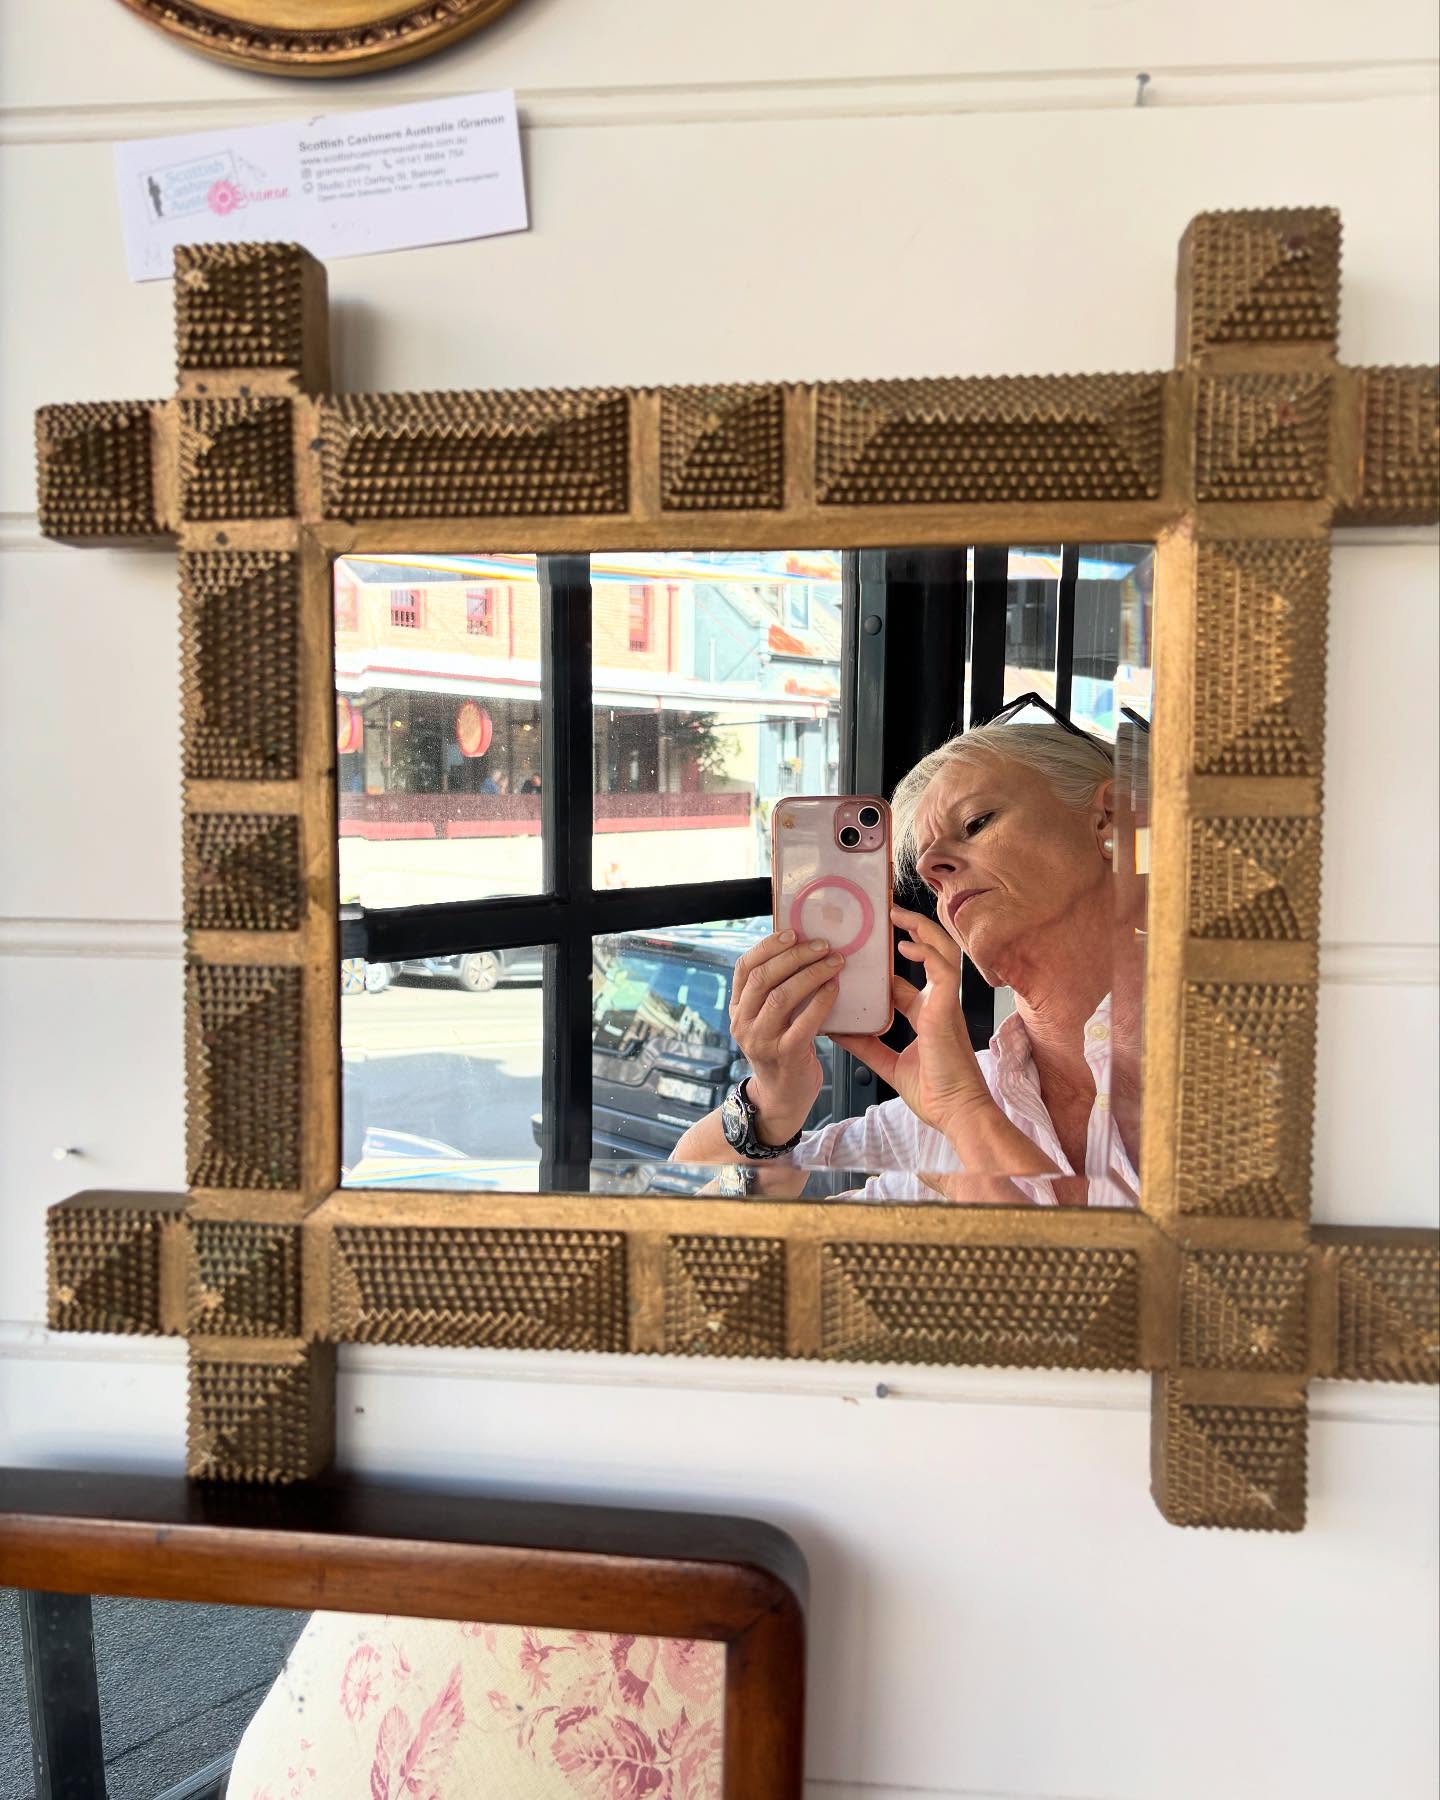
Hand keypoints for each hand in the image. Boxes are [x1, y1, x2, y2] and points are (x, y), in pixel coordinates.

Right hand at [729, 928, 844, 1142]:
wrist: (782, 1097)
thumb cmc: (782, 1050)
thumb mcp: (767, 1019)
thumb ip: (774, 991)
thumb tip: (800, 949)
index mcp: (738, 1008)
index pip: (745, 967)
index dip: (768, 946)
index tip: (793, 933)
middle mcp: (743, 1022)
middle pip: (764, 978)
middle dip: (795, 956)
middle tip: (823, 945)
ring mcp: (761, 1040)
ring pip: (782, 996)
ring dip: (811, 974)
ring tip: (834, 962)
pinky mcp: (784, 1054)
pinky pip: (804, 1022)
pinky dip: (821, 1001)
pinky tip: (835, 988)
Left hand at [831, 905, 991, 1138]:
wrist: (956, 1113)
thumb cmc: (934, 1094)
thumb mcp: (889, 1064)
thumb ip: (864, 1046)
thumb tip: (834, 1030)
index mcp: (926, 1015)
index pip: (904, 982)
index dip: (885, 968)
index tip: (861, 957)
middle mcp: (937, 1003)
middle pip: (930, 954)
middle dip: (912, 930)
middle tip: (886, 914)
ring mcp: (945, 1003)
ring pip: (941, 951)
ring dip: (920, 928)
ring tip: (896, 913)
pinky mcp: (948, 1008)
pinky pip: (943, 969)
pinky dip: (926, 952)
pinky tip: (905, 944)